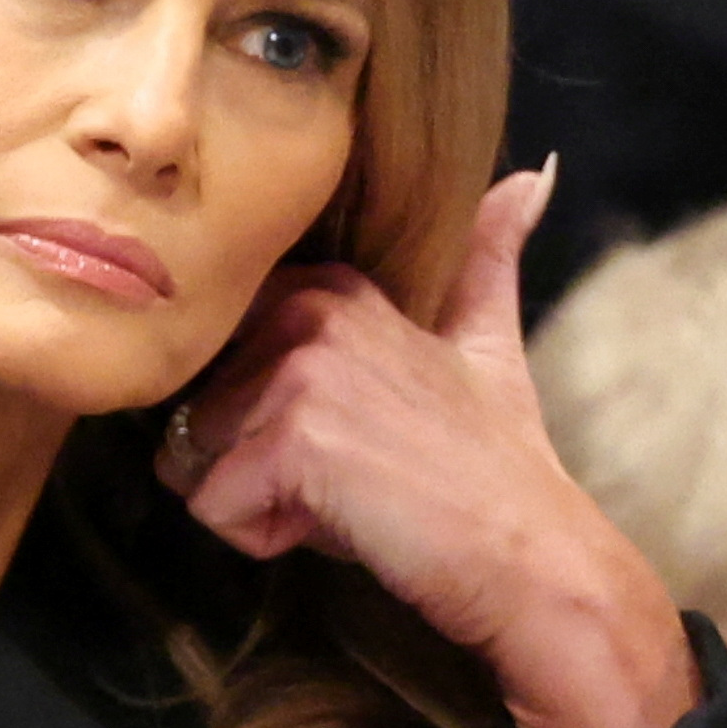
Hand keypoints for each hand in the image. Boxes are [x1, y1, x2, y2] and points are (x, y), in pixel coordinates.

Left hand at [152, 165, 698, 727]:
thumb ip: (487, 261)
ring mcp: (297, 374)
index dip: (263, 416)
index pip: (219, 354)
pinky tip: (342, 525)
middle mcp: (307, 314)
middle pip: (194, 411)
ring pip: (193, 460)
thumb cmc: (497, 465)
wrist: (529, 552)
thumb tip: (533, 175)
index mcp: (332, 289)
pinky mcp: (288, 442)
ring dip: (257, 501)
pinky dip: (264, 537)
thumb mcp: (489, 344)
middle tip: (349, 476)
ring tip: (347, 497)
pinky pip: (214, 508)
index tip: (344, 436)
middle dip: (251, 465)